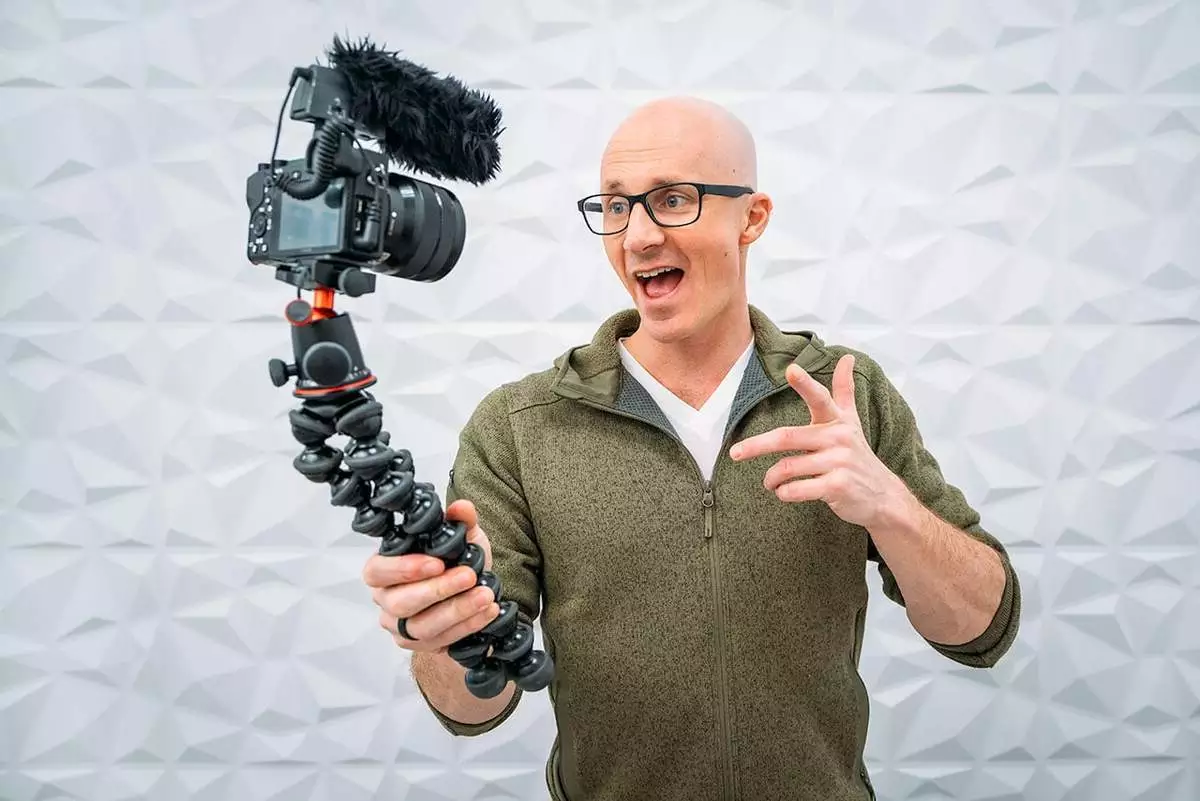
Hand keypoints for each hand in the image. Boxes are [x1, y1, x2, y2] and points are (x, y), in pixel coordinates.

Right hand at [362, 499, 500, 654]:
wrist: (469, 596)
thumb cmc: (456, 563)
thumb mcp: (462, 538)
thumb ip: (460, 522)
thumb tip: (462, 508)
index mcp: (384, 568)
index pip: (376, 571)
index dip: (402, 569)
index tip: (437, 562)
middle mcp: (386, 600)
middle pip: (400, 602)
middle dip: (438, 590)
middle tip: (469, 576)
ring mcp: (400, 627)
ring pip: (422, 626)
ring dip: (458, 610)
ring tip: (486, 595)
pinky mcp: (419, 646)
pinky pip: (442, 641)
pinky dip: (468, 626)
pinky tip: (488, 611)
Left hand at [729, 354, 910, 529]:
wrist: (883, 496)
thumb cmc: (858, 456)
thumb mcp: (852, 421)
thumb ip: (844, 390)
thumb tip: (848, 358)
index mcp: (837, 420)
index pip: (820, 398)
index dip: (805, 384)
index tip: (791, 369)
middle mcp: (839, 438)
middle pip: (787, 437)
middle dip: (756, 446)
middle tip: (735, 453)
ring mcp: (839, 462)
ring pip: (787, 468)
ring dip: (772, 478)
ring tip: (770, 482)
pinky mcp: (837, 486)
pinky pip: (797, 489)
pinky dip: (784, 493)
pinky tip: (784, 492)